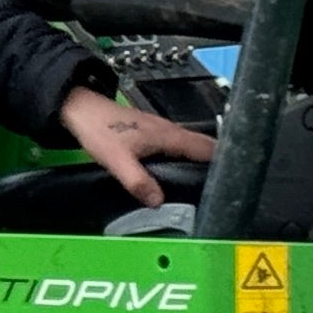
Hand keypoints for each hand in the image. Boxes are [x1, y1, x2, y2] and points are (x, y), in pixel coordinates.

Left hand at [61, 84, 213, 207]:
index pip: (204, 147)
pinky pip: (177, 145)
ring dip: (200, 159)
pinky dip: (185, 156)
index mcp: (166, 135)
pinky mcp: (151, 133)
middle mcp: (167, 130)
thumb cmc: (98, 129)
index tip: (231, 177)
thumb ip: (138, 182)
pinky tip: (179, 169)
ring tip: (207, 180)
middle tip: (223, 185)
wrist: (81, 110)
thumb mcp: (118, 161)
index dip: (221, 160)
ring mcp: (160, 130)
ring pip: (189, 145)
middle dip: (216, 161)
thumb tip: (158, 201)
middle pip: (201, 146)